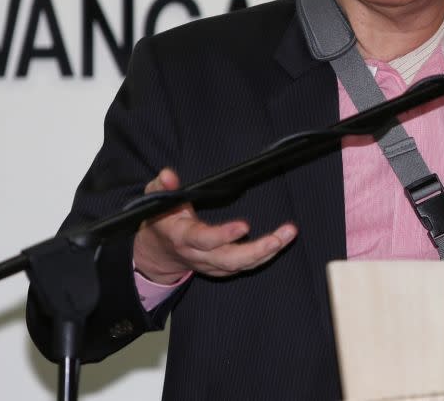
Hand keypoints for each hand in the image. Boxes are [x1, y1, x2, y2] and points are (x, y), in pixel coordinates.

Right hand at [133, 168, 297, 284]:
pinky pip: (244, 267)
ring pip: (241, 266)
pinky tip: (280, 243)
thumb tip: (169, 175)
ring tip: (288, 235)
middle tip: (279, 237)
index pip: (203, 240)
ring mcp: (210, 264)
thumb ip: (162, 186)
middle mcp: (198, 255)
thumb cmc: (161, 220)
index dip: (223, 235)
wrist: (157, 252)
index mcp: (182, 237)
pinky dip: (264, 257)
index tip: (244, 225)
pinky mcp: (220, 268)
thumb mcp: (155, 200)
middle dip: (256, 250)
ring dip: (267, 253)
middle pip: (229, 260)